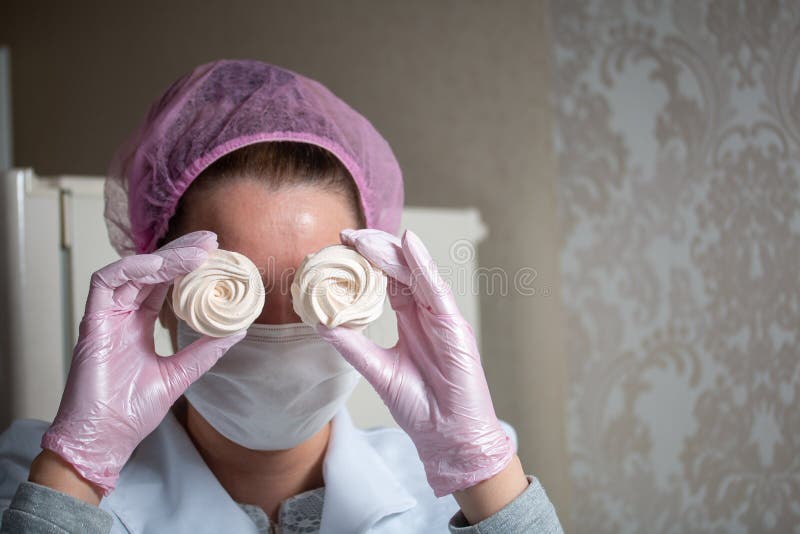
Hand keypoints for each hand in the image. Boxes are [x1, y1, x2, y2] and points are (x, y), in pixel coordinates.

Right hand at [40, 231, 246, 495]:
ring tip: (196, 252)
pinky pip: (105, 283)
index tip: (215, 254)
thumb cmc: (132, 412)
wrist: (105, 440)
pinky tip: (159, 265)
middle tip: (210, 240)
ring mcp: (106, 317)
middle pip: (150, 272)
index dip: (186, 267)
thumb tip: (238, 330)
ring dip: (164, 258)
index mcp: (138, 326)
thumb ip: (205, 351)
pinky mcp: (92, 323)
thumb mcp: (179, 375)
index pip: (163, 285)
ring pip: (132, 272)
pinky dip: (131, 269)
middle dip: (180, 252)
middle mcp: (122, 316)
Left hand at [315, 228, 513, 496]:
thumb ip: (353, 345)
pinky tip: (409, 244)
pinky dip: (423, 265)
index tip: (340, 247)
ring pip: (416, 273)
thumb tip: (321, 324)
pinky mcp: (454, 325)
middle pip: (401, 270)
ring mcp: (441, 317)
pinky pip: (436, 289)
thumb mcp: (377, 370)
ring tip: (365, 237)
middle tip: (346, 236)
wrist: (447, 435)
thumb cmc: (420, 406)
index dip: (366, 262)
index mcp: (411, 320)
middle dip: (375, 249)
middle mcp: (427, 313)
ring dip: (391, 252)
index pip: (388, 281)